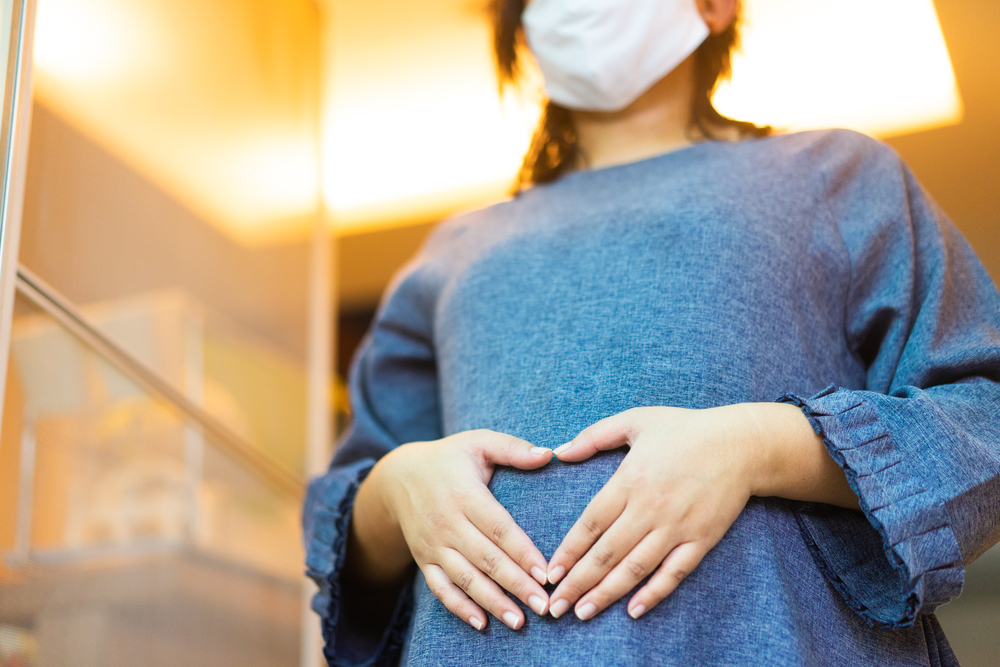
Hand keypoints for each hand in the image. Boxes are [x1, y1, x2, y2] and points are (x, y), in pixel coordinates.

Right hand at [375, 430, 553, 630]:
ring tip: (520, 621)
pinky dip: (460, 608)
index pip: (498, 528)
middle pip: (486, 559)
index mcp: (464, 494)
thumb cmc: (449, 458)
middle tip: (544, 606)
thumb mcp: (478, 442)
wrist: (398, 477)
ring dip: (493, 602)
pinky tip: (482, 623)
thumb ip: (512, 447)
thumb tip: (548, 454)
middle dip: (516, 585)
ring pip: (466, 579)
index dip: (522, 552)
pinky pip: (441, 589)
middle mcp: (447, 523)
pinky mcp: (424, 560)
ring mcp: (433, 545)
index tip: (546, 573)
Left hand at [545, 405, 759, 620]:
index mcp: (629, 480)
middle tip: (556, 606)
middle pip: (606, 554)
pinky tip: (633, 610)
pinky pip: (674, 573)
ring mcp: (677, 527)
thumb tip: (559, 452)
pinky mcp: (701, 540)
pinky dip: (653, 593)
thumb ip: (594, 436)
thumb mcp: (635, 420)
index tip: (550, 573)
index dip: (568, 551)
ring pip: (635, 568)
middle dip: (578, 582)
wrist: (741, 444)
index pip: (590, 525)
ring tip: (583, 613)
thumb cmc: (685, 429)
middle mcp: (650, 508)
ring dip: (607, 594)